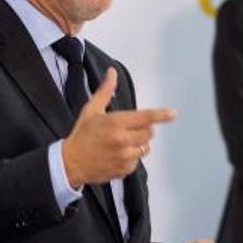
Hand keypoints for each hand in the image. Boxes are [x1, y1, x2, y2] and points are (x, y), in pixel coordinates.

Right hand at [62, 68, 175, 187]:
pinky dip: (131, 157)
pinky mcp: (124, 169)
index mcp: (115, 123)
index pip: (145, 117)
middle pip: (149, 133)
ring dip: (138, 144)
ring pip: (145, 147)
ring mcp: (123, 157)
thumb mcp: (91, 110)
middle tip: (128, 129)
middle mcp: (121, 140)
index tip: (172, 113)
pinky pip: (137, 161)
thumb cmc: (81, 135)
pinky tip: (117, 154)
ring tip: (121, 142)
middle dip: (144, 129)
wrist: (70, 163)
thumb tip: (112, 73)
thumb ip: (106, 91)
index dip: (161, 115)